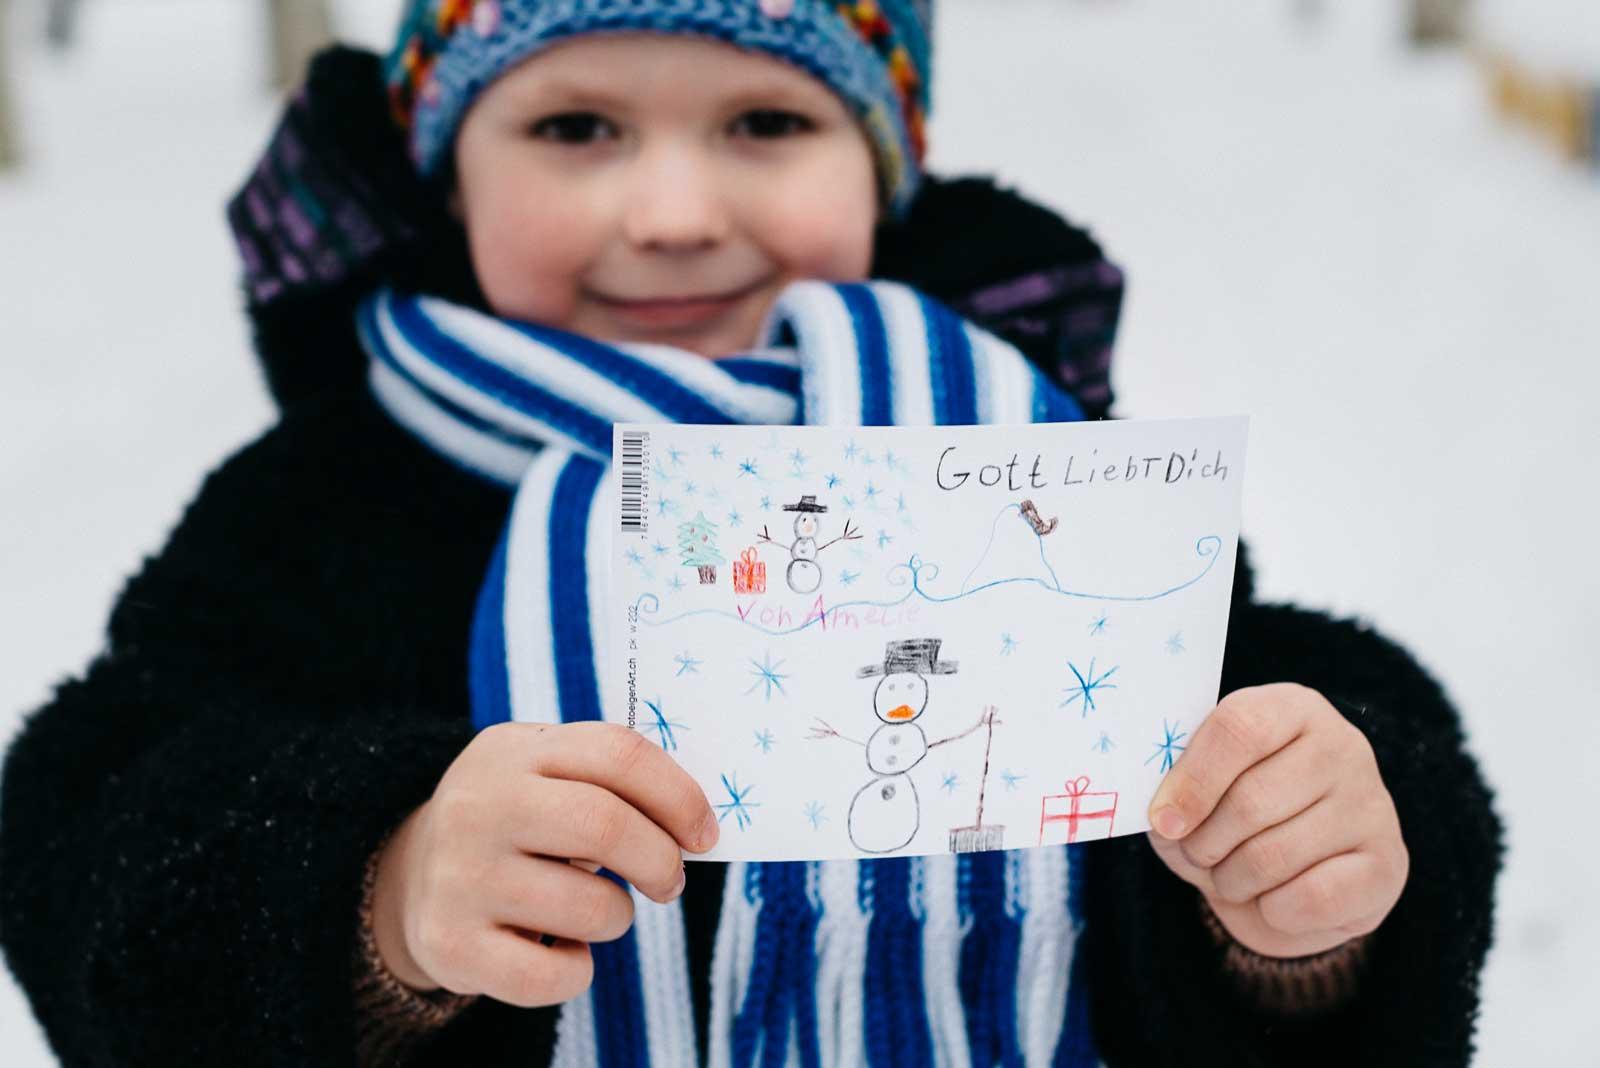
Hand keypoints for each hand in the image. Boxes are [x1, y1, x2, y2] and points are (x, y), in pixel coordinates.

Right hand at [371, 722, 717, 1005]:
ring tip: (600, 911)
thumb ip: (610, 779)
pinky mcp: (450, 943)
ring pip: (589, 907)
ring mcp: (460, 875)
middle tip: (670, 881)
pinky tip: (563, 951)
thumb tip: (695, 823)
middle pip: (604, 825)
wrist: (412, 876)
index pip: (617, 753)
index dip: (678, 795)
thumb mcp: (544, 771)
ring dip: (618, 917)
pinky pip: (553, 975)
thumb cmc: (516, 820)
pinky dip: (578, 971)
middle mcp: (480, 805)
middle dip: (660, 860)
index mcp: (514, 750)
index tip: (704, 833)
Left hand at [1145, 683, 1407, 958]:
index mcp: (1290, 708)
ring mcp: (1372, 804)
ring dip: (1231, 880)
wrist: (1293, 884)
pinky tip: (1275, 899)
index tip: (1163, 820)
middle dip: (1204, 842)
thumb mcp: (1196, 794)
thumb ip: (1175, 790)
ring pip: (1274, 855)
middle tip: (1195, 854)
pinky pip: (1312, 897)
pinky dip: (1274, 910)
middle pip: (1251, 799)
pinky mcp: (1388, 864)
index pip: (1240, 727)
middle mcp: (1342, 746)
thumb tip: (1163, 814)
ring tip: (1230, 876)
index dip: (1193, 780)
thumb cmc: (1232, 823)